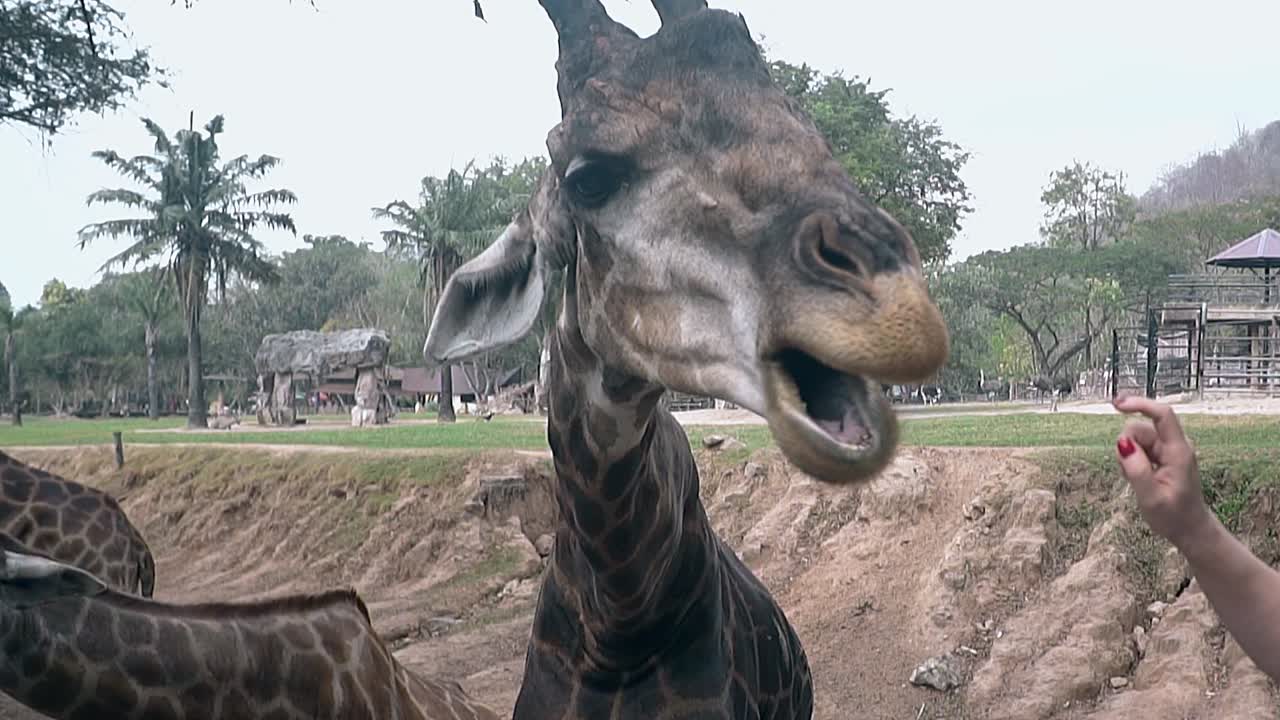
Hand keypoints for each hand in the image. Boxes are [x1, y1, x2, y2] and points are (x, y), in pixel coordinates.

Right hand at [1112, 393, 1213, 547]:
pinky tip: (1139, 478)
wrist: (1190, 529)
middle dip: (1126, 445)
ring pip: (1137, 438)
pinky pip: (1139, 448)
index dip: (1140, 404)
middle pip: (1141, 428)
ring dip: (1128, 456)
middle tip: (1129, 473)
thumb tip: (1122, 443)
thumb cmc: (1174, 517)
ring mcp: (1168, 450)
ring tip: (1137, 481)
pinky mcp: (1162, 456)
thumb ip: (1136, 469)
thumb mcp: (1150, 497)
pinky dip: (1132, 460)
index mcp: (1178, 452)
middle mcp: (1175, 446)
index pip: (1162, 415)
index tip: (1116, 404)